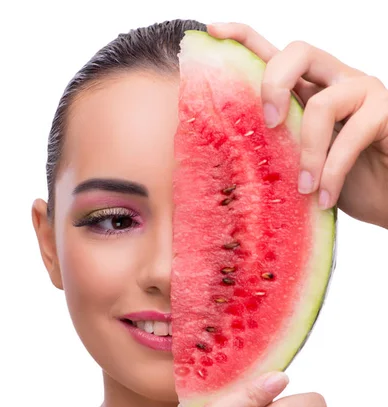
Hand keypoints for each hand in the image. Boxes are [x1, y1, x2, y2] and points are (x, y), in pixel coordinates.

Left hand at [207, 22, 387, 229]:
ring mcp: (362, 92)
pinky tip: (324, 197)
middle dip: (273, 84)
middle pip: (297, 52)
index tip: (213, 31)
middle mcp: (334, 81)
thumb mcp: (301, 166)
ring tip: (305, 189)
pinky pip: (351, 135)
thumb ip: (278, 150)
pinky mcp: (385, 112)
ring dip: (309, 152)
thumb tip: (233, 161)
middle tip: (269, 124)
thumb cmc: (345, 183)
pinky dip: (333, 171)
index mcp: (308, 89)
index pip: (274, 54)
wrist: (386, 199)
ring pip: (322, 104)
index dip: (244, 37)